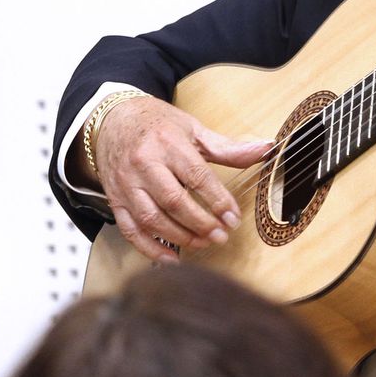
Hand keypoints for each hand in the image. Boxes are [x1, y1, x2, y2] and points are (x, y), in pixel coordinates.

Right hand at [93, 95, 271, 262]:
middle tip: (222, 236)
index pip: (196, 176)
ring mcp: (126, 184)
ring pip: (152, 218)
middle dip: (201, 223)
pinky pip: (130, 229)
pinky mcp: (115, 199)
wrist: (111, 120)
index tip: (234, 217)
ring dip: (180, 236)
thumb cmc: (156, 124)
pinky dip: (149, 247)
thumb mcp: (192, 129)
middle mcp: (143, 163)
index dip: (218, 200)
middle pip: (174, 200)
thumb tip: (264, 148)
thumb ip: (227, 147)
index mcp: (167, 143)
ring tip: (203, 243)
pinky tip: (171, 257)